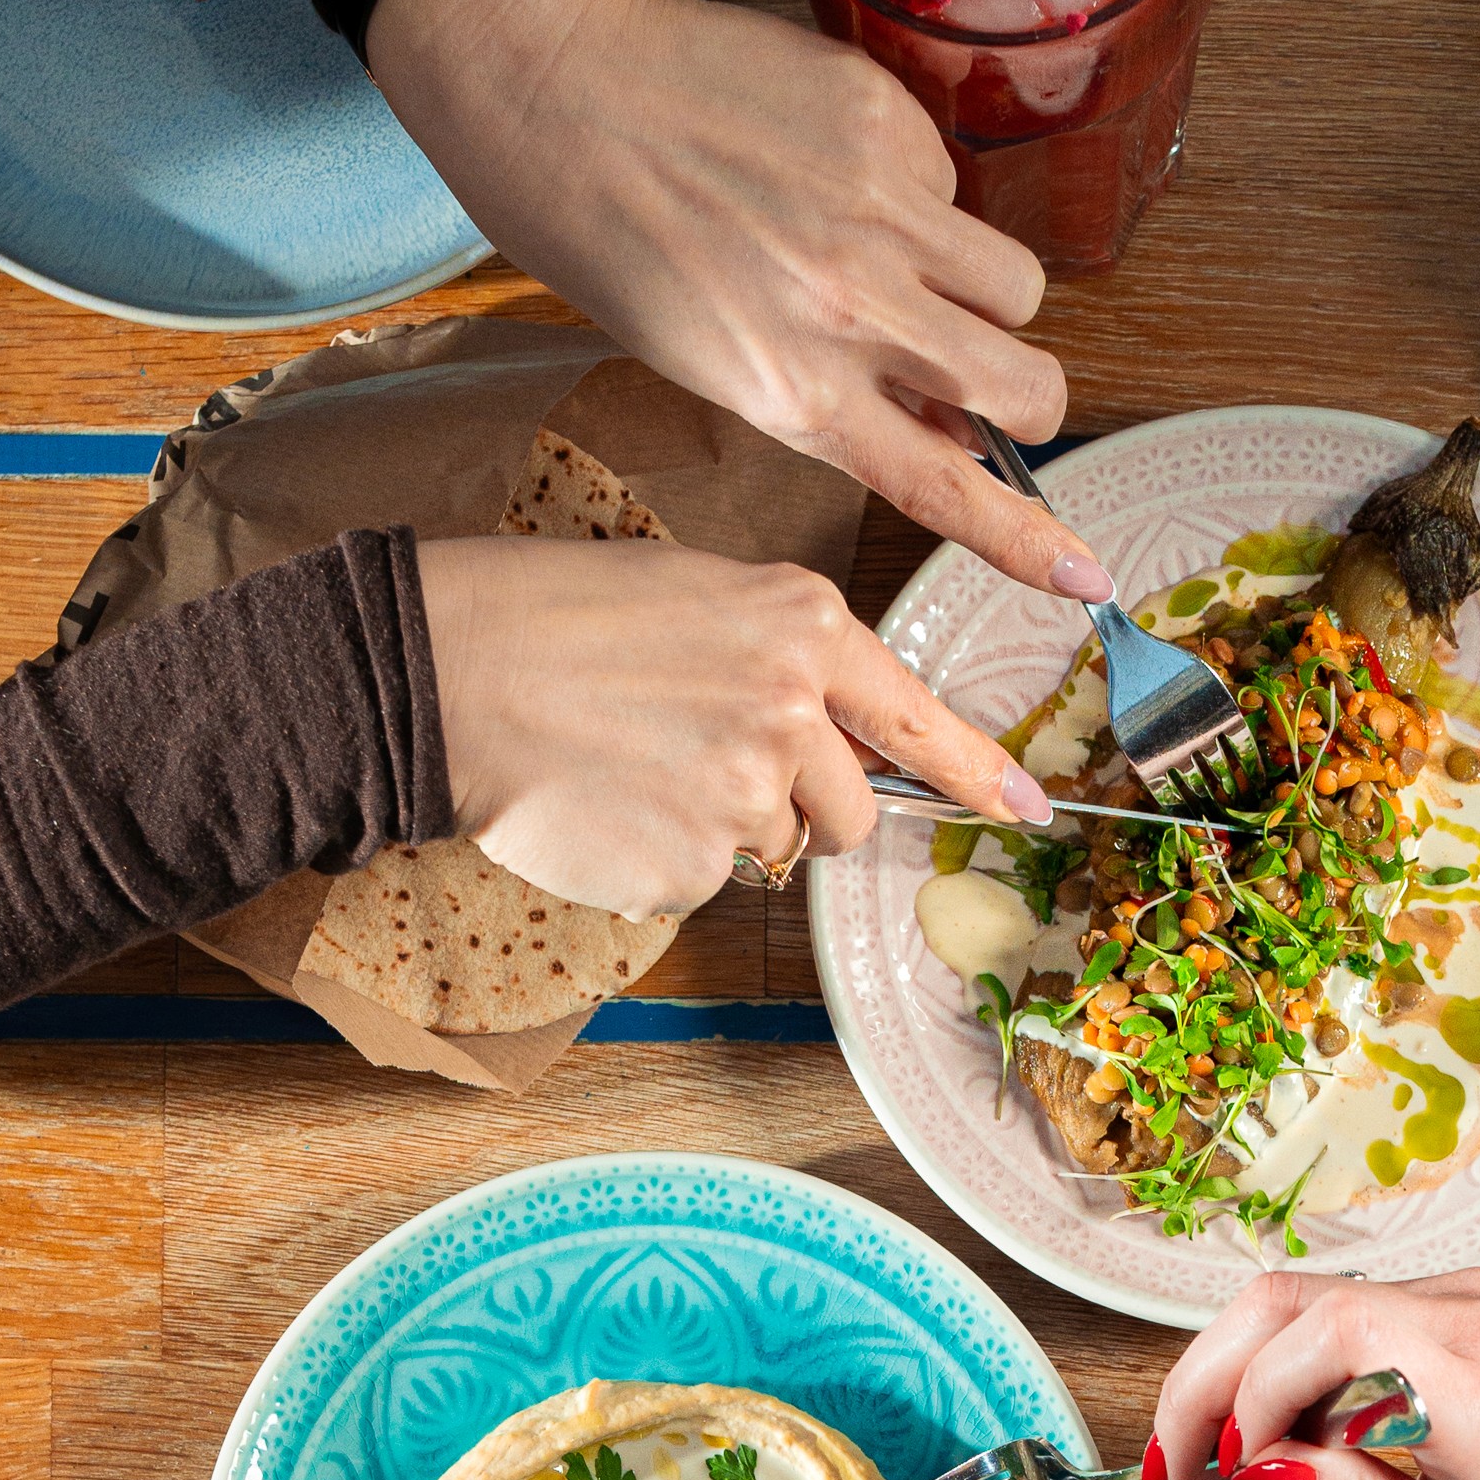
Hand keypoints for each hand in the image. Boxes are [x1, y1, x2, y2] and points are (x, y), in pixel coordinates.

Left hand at [366, 0, 1110, 594]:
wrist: (550, 83)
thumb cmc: (604, 230)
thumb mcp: (704, 354)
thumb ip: (826, 395)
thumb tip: (935, 416)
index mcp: (788, 391)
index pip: (938, 487)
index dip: (1025, 539)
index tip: (1086, 577)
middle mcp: (846, 311)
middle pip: (1021, 383)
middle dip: (1030, 396)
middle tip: (1005, 382)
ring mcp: (876, 213)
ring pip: (1016, 287)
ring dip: (988, 295)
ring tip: (919, 268)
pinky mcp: (886, 124)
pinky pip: (954, 186)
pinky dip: (920, 195)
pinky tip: (838, 172)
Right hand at [415, 531, 1050, 914]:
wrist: (451, 668)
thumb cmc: (557, 616)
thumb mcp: (699, 596)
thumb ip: (784, 665)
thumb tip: (830, 742)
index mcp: (804, 628)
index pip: (919, 719)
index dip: (980, 774)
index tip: (1028, 810)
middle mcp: (794, 710)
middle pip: (854, 812)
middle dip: (808, 814)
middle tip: (715, 775)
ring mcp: (748, 794)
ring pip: (776, 849)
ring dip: (723, 830)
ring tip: (639, 769)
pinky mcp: (695, 864)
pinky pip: (704, 882)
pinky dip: (661, 858)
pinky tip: (608, 804)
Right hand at [1142, 1273, 1479, 1479]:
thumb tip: (1256, 1466)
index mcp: (1473, 1382)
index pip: (1309, 1341)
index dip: (1235, 1408)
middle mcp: (1467, 1314)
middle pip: (1279, 1303)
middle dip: (1203, 1391)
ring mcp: (1470, 1300)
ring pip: (1302, 1305)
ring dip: (1241, 1387)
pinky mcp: (1472, 1310)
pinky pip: (1350, 1320)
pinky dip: (1294, 1379)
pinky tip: (1281, 1461)